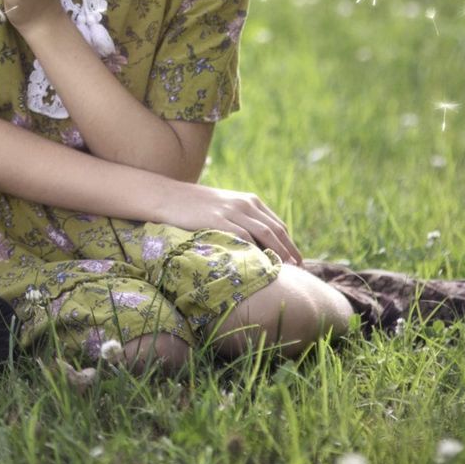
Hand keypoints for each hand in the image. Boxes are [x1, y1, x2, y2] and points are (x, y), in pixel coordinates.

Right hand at [145, 179, 302, 263]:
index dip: (288, 241)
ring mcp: (231, 211)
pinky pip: (242, 236)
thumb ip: (239, 219)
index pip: (276, 223)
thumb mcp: (222, 207)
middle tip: (298, 267)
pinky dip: (254, 250)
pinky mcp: (217, 220)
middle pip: (275, 229)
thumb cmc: (191, 205)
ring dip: (278, 251)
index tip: (295, 258)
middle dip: (289, 248)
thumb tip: (253, 241)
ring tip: (286, 268)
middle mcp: (244, 204)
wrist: (166, 195)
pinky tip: (260, 263)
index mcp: (248, 200)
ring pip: (263, 233)